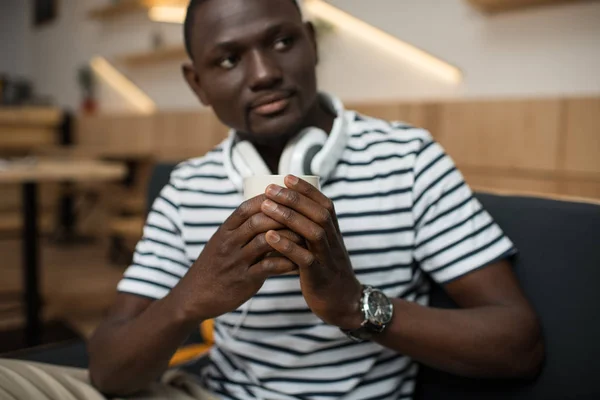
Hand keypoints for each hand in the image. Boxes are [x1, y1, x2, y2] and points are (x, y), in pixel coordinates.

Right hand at [173, 194, 303, 320]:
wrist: (194, 296)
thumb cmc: (214, 267)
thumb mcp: (222, 243)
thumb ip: (241, 229)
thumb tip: (268, 213)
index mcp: (225, 231)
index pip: (247, 207)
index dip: (269, 199)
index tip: (288, 197)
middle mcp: (229, 243)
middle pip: (259, 221)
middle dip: (283, 216)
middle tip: (305, 217)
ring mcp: (236, 261)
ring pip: (266, 241)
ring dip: (289, 238)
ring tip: (307, 237)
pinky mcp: (244, 280)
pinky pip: (269, 267)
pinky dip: (287, 262)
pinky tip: (300, 262)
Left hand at [261, 175, 362, 328]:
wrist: (344, 303)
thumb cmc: (327, 271)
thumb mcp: (323, 247)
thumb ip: (312, 228)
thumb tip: (292, 207)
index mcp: (334, 232)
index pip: (324, 204)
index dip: (307, 189)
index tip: (287, 176)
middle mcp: (333, 241)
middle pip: (318, 213)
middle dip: (294, 198)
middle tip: (270, 188)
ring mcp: (328, 258)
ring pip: (313, 232)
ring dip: (289, 217)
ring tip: (266, 206)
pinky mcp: (319, 276)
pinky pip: (305, 259)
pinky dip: (287, 246)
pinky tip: (269, 237)